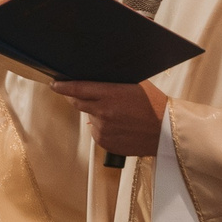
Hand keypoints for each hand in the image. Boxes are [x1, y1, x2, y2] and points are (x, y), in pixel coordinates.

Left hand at [50, 80, 166, 156]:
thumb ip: (112, 83)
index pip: (77, 88)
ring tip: (117, 113)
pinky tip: (119, 125)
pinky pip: (96, 132)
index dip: (62, 86)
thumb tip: (93, 79)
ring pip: (89, 118)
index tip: (54, 83)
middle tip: (75, 93)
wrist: (167, 132)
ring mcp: (103, 129)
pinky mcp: (105, 143)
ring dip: (96, 114)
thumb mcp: (136, 85)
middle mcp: (103, 112)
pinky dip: (103, 127)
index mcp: (110, 94)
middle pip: (77, 103)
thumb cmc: (154, 105)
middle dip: (74, 97)